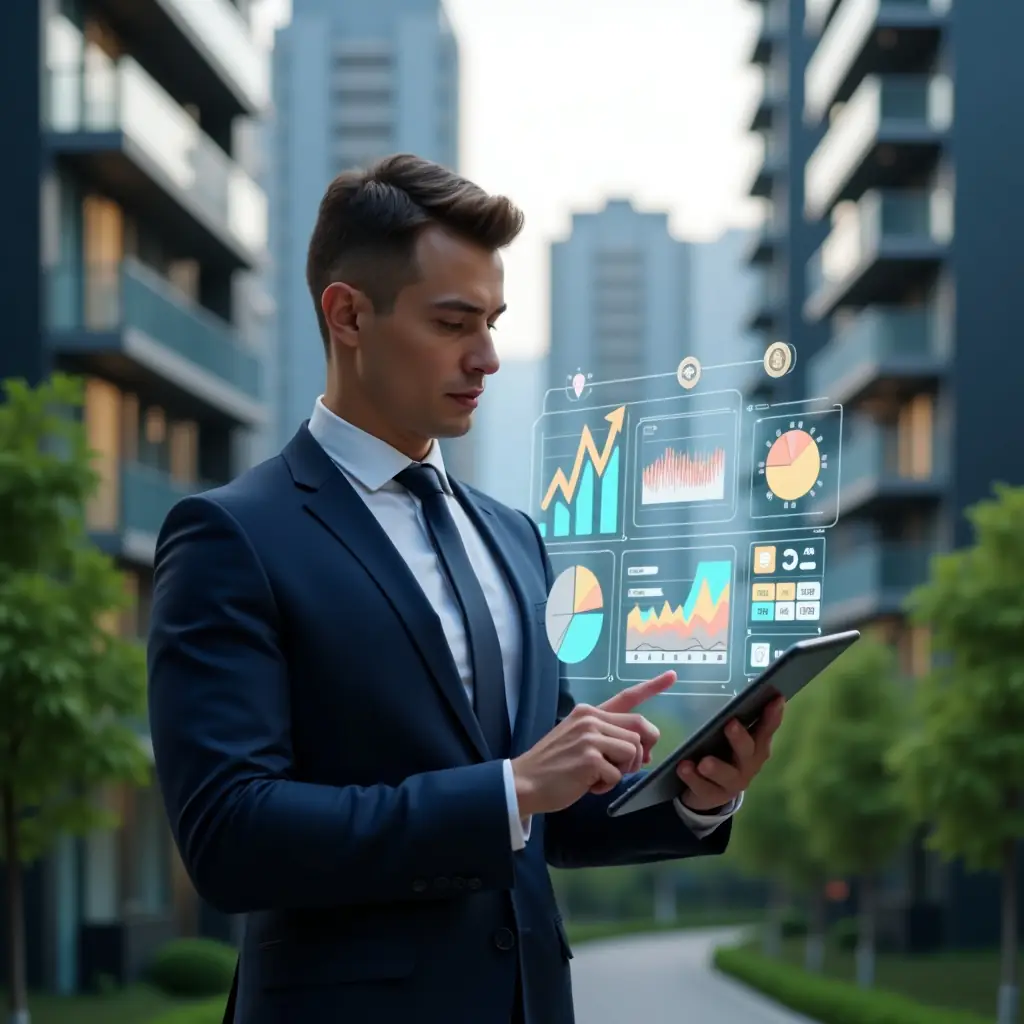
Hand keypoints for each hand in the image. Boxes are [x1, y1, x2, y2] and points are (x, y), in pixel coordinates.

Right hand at [512, 671, 675, 816]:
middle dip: (644, 749)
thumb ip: (607, 739)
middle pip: (640, 727)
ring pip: (633, 751)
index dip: (652, 687)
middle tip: (630, 766)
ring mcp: (590, 737)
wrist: (524, 781)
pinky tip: (588, 785)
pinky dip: (607, 786)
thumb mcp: (578, 741)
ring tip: (598, 777)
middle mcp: (591, 719)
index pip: (626, 697)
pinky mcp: (590, 758)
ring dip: (622, 771)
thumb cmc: (553, 766)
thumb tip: (640, 752)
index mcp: (589, 712)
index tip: (673, 676)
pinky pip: (618, 774)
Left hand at [676, 696, 784, 812]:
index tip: (776, 698)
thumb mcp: (729, 737)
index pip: (767, 728)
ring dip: (716, 767)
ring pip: (727, 775)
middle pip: (748, 751)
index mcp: (756, 746)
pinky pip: (704, 788)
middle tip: (731, 724)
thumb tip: (733, 690)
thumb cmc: (722, 752)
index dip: (773, 715)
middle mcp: (749, 765)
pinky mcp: (714, 796)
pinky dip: (693, 778)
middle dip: (740, 738)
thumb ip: (734, 719)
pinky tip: (683, 768)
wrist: (709, 790)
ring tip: (704, 762)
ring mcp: (733, 783)